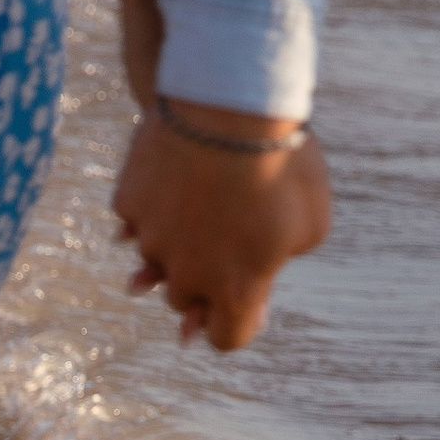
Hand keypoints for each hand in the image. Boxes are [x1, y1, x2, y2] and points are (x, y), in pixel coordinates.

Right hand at [112, 103, 331, 351]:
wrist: (234, 102)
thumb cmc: (284, 162)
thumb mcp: (311, 219)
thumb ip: (287, 256)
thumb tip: (266, 268)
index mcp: (236, 291)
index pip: (227, 337)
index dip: (235, 322)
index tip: (243, 304)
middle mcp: (187, 277)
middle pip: (185, 299)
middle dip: (200, 280)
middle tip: (216, 248)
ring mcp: (152, 240)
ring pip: (154, 260)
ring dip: (169, 244)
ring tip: (189, 214)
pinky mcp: (129, 202)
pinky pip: (134, 217)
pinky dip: (149, 206)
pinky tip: (165, 184)